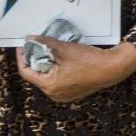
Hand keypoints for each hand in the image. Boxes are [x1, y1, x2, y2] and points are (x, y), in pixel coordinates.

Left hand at [16, 39, 135, 102]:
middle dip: (35, 60)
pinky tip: (61, 60)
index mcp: (49, 86)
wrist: (112, 68)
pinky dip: (55, 71)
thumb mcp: (64, 49)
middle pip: (37, 76)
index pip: (26, 73)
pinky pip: (58, 82)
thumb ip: (44, 43)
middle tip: (37, 46)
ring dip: (46, 65)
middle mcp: (54, 95)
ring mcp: (64, 96)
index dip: (22, 58)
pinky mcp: (73, 93)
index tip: (23, 45)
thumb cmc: (88, 60)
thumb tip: (29, 39)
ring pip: (47, 79)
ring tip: (49, 51)